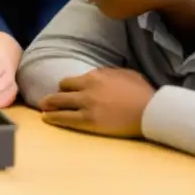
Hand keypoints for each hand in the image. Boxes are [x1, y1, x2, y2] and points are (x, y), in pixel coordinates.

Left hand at [39, 67, 155, 137]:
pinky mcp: (88, 120)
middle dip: (54, 95)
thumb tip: (101, 75)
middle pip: (61, 89)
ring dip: (49, 105)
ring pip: (59, 102)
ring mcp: (86, 104)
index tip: (65, 92)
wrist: (151, 111)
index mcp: (95, 75)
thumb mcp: (125, 74)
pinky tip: (47, 118)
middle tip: (47, 101)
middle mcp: (87, 87)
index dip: (67, 87)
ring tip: (43, 109)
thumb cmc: (143, 93)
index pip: (71, 80)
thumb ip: (108, 74)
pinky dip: (53, 117)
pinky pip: (65, 118)